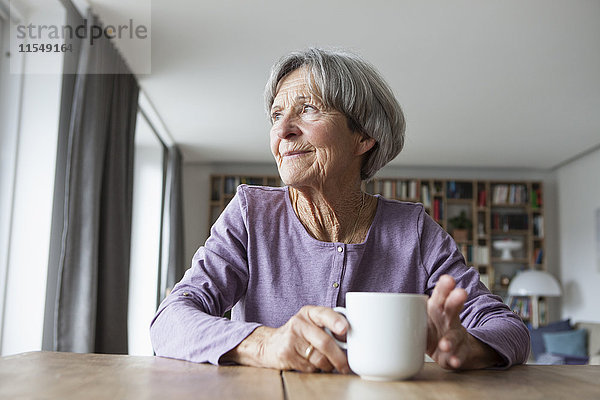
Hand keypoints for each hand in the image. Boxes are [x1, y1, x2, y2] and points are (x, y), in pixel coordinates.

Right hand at [222, 305, 350, 372]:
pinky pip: (310, 367)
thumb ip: (329, 326)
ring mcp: (291, 339)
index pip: (324, 314)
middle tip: (346, 365)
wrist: (269, 344)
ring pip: (319, 358)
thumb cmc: (298, 334)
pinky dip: (316, 369)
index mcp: (308, 313)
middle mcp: (299, 323)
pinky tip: (313, 364)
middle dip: (339, 357)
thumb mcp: (311, 323)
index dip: (336, 321)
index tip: (345, 329)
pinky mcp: (286, 354)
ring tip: (330, 365)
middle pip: (324, 342)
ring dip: (329, 366)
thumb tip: (352, 338)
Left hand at [426, 275, 501, 368]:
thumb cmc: (439, 327)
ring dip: (451, 340)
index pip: (441, 296)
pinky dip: (456, 359)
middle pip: (452, 310)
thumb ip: (421, 303)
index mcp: (440, 309)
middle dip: (455, 301)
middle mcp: (450, 321)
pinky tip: (454, 361)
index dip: (444, 288)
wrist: (456, 348)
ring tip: (445, 343)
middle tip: (461, 293)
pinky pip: (458, 357)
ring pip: (454, 336)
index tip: (448, 279)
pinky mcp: (457, 354)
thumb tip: (393, 292)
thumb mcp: (429, 314)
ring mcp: (456, 338)